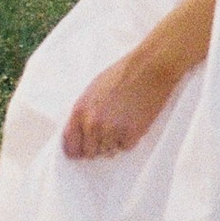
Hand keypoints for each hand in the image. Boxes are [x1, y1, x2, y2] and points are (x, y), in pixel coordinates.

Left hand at [63, 43, 178, 160]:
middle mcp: (93, 124)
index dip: (77, 150)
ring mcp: (112, 130)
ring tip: (123, 121)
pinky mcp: (131, 134)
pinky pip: (126, 147)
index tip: (82, 151)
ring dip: (115, 142)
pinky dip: (130, 139)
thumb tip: (81, 131)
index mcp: (80, 111)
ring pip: (109, 152)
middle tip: (109, 132)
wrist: (149, 67)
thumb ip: (85, 112)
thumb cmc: (123, 74)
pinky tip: (133, 122)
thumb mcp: (93, 90)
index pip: (70, 146)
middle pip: (90, 153)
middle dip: (98, 145)